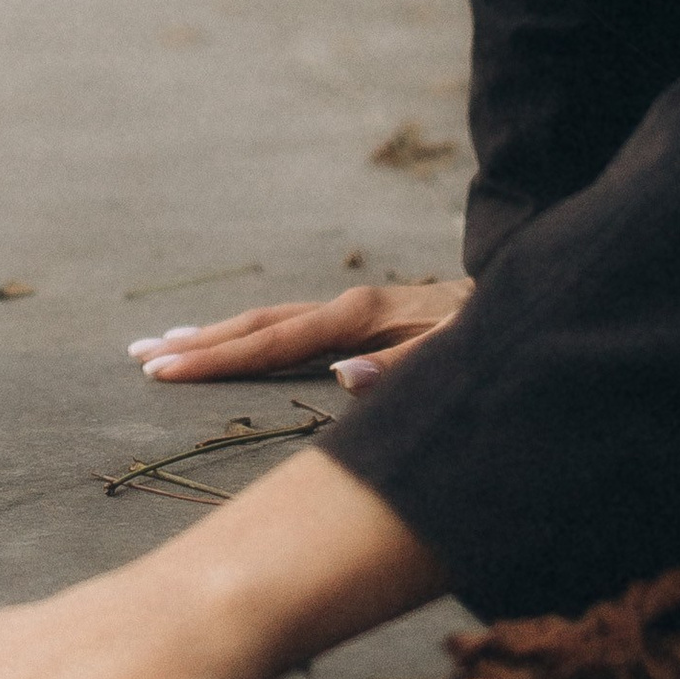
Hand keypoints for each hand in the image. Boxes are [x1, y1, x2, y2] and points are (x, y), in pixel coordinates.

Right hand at [127, 276, 471, 389]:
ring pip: (274, 323)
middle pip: (260, 326)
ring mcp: (361, 312)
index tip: (160, 369)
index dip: (215, 358)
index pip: (273, 342)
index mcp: (362, 318)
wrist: (542, 300)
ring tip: (164, 345)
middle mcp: (353, 309)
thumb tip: (340, 378)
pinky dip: (256, 337)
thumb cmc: (502, 337)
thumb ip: (406, 368)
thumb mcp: (463, 356)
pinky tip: (242, 345)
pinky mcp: (373, 320)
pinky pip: (297, 329)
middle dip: (198, 342)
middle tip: (137, 357)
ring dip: (220, 336)